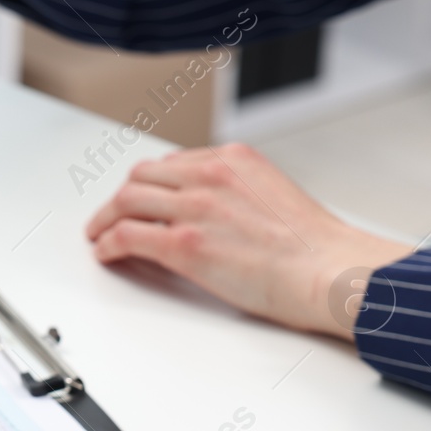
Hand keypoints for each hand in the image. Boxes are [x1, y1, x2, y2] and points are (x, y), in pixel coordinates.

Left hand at [85, 144, 412, 338]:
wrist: (332, 271)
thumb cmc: (318, 248)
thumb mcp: (275, 194)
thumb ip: (239, 191)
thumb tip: (217, 210)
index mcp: (233, 159)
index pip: (173, 163)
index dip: (151, 183)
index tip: (143, 196)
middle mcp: (209, 175)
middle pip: (142, 177)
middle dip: (123, 196)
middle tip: (112, 214)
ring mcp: (194, 208)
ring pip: (126, 201)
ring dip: (105, 218)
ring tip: (98, 234)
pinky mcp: (183, 244)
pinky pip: (127, 236)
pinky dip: (108, 243)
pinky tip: (105, 252)